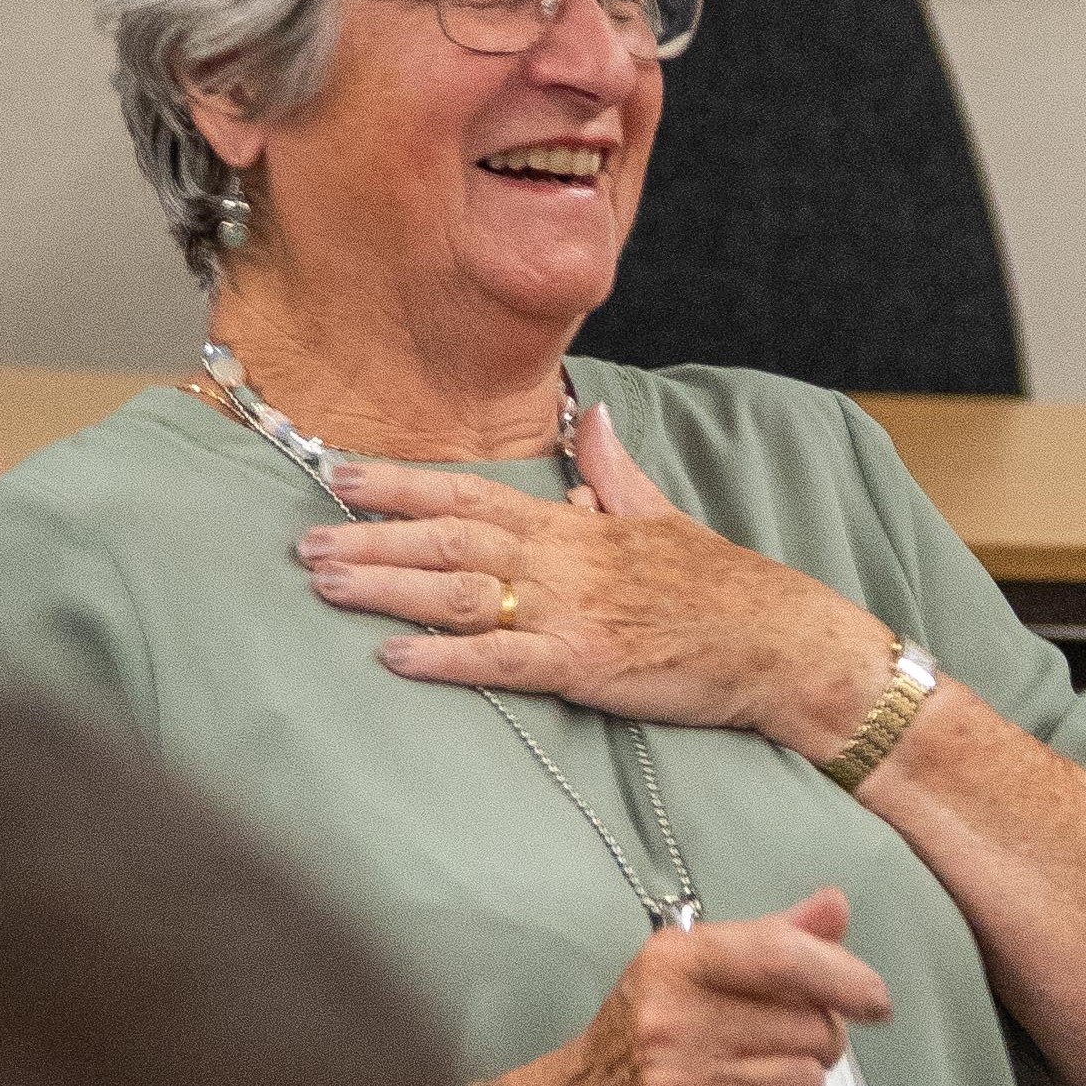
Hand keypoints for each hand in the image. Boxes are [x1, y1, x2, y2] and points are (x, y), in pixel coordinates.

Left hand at [297, 403, 888, 764]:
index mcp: (570, 524)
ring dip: (387, 587)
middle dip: (370, 537)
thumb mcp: (663, 514)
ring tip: (326, 585)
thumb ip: (615, 473)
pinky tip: (394, 659)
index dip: (398, 484)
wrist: (783, 641)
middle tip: (302, 541)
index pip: (467, 492)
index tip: (338, 476)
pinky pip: (502, 660)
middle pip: (446, 537)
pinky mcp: (585, 664)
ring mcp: (569, 610)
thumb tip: (594, 421)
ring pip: (460, 591)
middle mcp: (559, 558)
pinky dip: (446, 658)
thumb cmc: (723, 587)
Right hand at [467, 888, 890, 1085]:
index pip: (781, 958)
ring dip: (796, 1085)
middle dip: (815, 1039)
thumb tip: (835, 905)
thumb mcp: (691, 970)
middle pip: (811, 1027)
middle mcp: (677, 1019)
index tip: (874, 999)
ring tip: (749, 1080)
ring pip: (807, 1082)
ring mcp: (685, 1085)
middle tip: (777, 1043)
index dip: (842, 975)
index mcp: (676, 963)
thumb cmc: (645, 1035)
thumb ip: (770, 939)